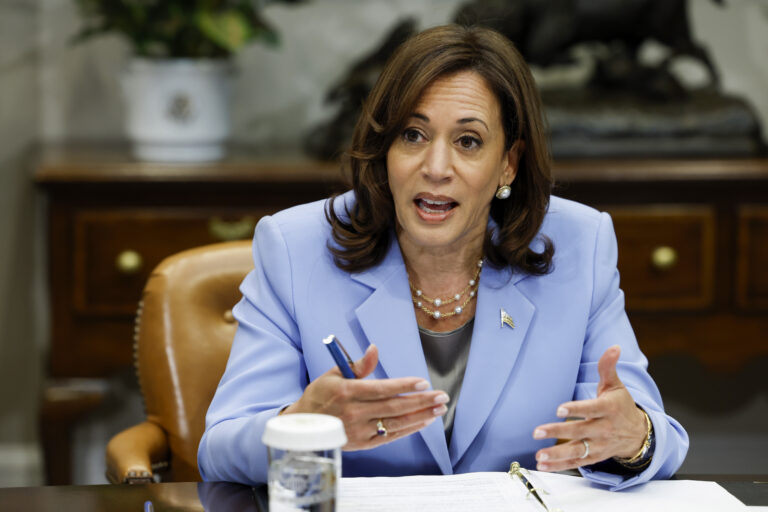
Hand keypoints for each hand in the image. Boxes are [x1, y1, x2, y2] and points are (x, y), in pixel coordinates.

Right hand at [282, 344, 448, 449]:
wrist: (303, 425)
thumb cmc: (320, 394)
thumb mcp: (334, 374)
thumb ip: (358, 365)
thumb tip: (374, 349)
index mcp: (347, 392)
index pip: (382, 389)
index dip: (404, 386)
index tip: (423, 383)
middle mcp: (354, 412)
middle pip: (394, 407)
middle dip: (421, 401)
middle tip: (441, 396)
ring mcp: (359, 430)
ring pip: (395, 423)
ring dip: (420, 416)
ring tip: (439, 409)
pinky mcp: (362, 444)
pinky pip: (390, 436)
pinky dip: (408, 429)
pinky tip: (424, 421)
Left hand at [532, 345, 647, 471]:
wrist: (639, 434)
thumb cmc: (622, 406)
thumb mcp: (616, 385)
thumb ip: (608, 367)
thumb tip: (614, 347)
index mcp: (608, 409)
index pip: (591, 409)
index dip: (576, 410)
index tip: (559, 410)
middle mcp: (603, 429)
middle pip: (579, 432)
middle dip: (557, 432)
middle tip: (537, 431)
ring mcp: (599, 445)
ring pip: (577, 451)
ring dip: (557, 455)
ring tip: (539, 455)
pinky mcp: (594, 457)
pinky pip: (576, 463)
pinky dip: (560, 465)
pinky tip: (543, 465)